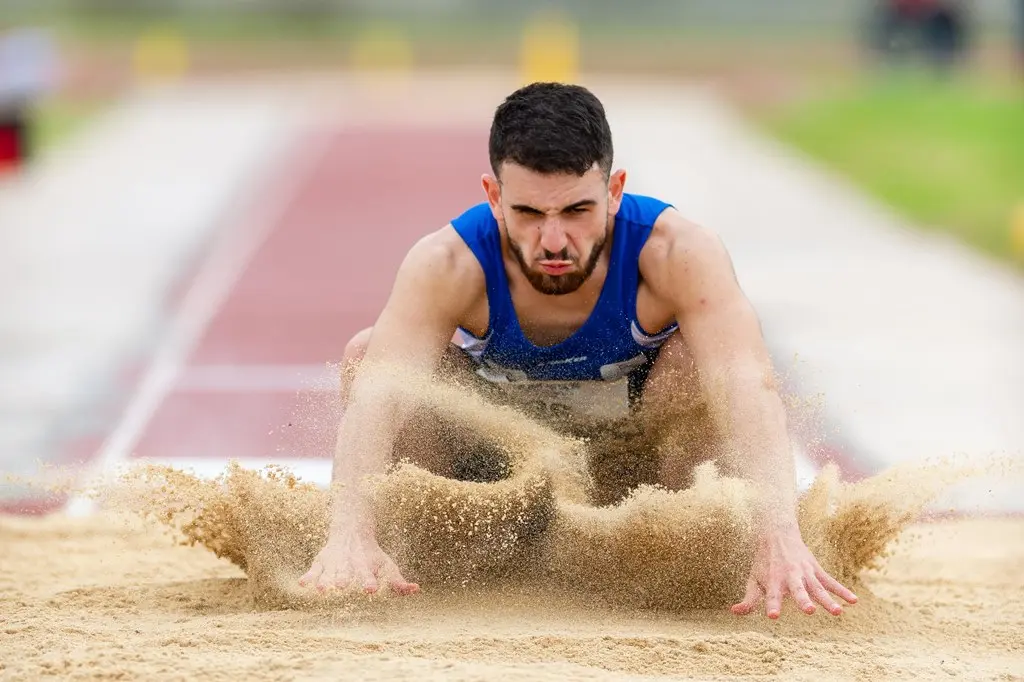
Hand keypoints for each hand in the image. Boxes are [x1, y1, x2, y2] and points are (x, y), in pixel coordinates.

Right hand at [298, 531, 419, 595]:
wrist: (352, 531)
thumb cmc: (372, 556)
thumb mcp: (387, 566)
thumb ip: (398, 581)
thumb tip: (416, 590)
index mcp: (366, 565)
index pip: (368, 575)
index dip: (369, 581)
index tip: (370, 589)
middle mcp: (349, 564)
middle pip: (346, 573)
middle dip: (344, 579)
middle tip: (343, 586)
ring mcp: (334, 563)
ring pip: (328, 573)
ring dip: (325, 581)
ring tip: (322, 589)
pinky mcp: (321, 563)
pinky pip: (313, 570)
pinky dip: (308, 576)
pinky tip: (302, 584)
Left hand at [731, 527, 856, 618]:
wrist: (777, 533)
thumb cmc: (763, 562)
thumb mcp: (753, 578)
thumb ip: (749, 598)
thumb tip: (734, 612)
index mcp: (773, 580)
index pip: (772, 595)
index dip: (773, 604)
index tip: (774, 615)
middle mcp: (790, 576)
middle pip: (798, 590)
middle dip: (803, 600)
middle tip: (810, 610)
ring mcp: (806, 572)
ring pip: (818, 588)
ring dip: (828, 599)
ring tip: (838, 612)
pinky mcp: (816, 570)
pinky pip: (831, 582)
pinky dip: (842, 591)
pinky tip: (854, 601)